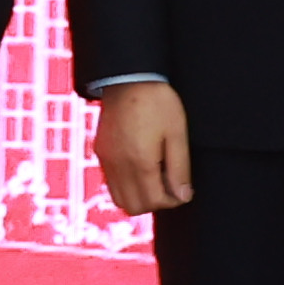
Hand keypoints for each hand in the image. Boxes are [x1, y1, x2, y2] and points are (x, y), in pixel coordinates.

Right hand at [96, 80, 190, 218]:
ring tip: (155, 177)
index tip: (183, 188)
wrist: (127, 78)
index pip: (154, 201)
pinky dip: (127, 185)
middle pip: (133, 206)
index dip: (173, 200)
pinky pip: (111, 182)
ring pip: (119, 198)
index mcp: (139, 161)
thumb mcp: (177, 133)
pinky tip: (141, 166)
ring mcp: (106, 159)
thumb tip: (182, 196)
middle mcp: (118, 164)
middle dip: (155, 202)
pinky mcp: (100, 151)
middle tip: (169, 184)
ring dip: (139, 195)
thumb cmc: (157, 102)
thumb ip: (179, 168)